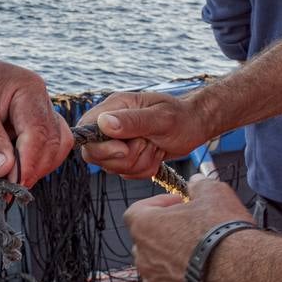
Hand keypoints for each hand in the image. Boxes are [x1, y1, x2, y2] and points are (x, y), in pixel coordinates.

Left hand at [0, 44, 72, 187]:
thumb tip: (4, 171)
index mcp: (29, 89)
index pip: (40, 133)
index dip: (29, 164)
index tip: (13, 186)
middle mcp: (39, 99)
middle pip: (53, 142)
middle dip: (34, 168)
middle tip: (9, 190)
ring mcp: (37, 110)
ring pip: (54, 145)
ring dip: (36, 167)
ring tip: (10, 182)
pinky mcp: (29, 122)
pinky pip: (42, 145)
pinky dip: (32, 161)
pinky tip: (12, 171)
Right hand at [77, 89, 219, 178]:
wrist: (196, 126)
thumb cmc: (182, 117)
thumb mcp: (161, 118)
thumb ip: (132, 121)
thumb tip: (103, 123)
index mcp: (114, 107)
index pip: (86, 131)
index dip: (101, 147)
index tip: (124, 149)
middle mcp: (110, 124)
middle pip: (96, 155)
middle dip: (125, 157)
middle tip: (148, 144)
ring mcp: (117, 142)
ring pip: (112, 167)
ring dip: (139, 163)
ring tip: (155, 147)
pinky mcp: (126, 157)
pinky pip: (126, 174)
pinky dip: (144, 170)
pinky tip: (156, 155)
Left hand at [123, 175, 251, 281]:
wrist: (242, 276)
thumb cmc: (223, 234)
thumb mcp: (214, 193)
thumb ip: (199, 186)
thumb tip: (197, 183)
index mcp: (144, 227)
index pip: (137, 211)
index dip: (158, 205)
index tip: (179, 204)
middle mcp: (143, 259)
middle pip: (148, 242)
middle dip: (168, 235)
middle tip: (193, 229)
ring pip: (160, 271)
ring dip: (176, 263)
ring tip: (204, 257)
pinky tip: (209, 280)